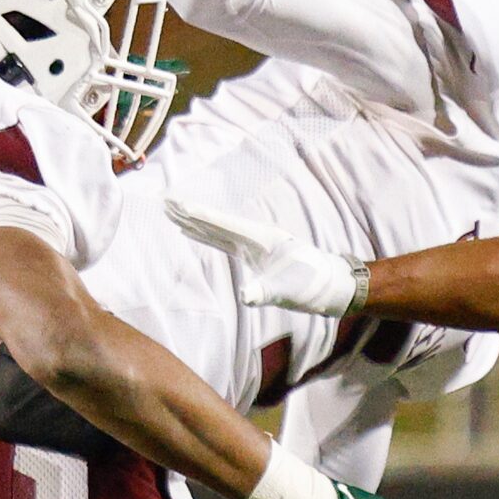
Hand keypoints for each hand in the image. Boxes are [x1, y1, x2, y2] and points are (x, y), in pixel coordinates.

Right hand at [164, 195, 365, 315]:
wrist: (333, 285)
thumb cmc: (313, 286)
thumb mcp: (288, 292)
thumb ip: (266, 292)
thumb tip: (246, 295)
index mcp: (261, 239)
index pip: (223, 224)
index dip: (199, 215)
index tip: (177, 204)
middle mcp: (256, 237)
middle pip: (216, 222)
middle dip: (191, 213)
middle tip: (166, 202)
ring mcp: (256, 245)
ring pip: (218, 230)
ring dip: (196, 222)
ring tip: (175, 214)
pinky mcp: (257, 254)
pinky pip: (225, 241)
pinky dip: (208, 235)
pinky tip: (197, 234)